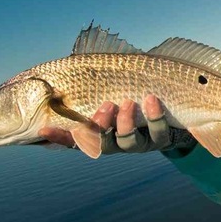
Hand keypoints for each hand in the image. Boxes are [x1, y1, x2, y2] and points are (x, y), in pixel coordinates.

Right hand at [39, 94, 194, 153]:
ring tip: (128, 102)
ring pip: (128, 141)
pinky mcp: (162, 138)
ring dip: (126, 122)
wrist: (176, 109)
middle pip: (101, 142)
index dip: (59, 136)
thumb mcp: (110, 87)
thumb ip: (85, 85)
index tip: (44, 127)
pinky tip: (152, 99)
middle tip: (104, 106)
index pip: (73, 136)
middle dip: (99, 125)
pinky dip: (155, 116)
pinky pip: (158, 132)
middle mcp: (116, 141)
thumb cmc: (134, 92)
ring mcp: (139, 142)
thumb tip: (51, 79)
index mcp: (100, 132)